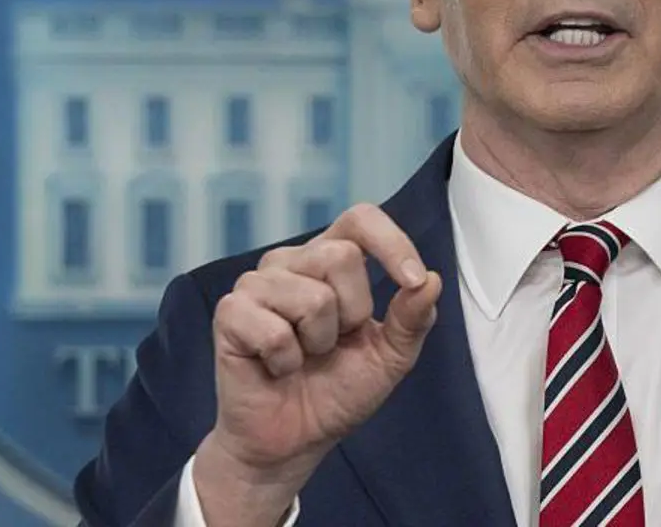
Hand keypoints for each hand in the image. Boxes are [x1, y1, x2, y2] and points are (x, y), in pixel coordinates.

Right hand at [192, 204, 442, 524]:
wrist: (294, 440)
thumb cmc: (338, 390)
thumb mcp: (390, 357)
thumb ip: (412, 318)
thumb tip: (430, 280)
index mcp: (330, 259)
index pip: (360, 219)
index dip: (390, 243)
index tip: (411, 280)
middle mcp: (291, 261)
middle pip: (341, 256)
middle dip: (353, 313)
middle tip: (333, 344)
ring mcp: (256, 284)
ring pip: (313, 296)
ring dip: (319, 342)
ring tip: (303, 356)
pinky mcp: (230, 313)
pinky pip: (275, 330)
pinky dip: (285, 360)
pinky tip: (276, 367)